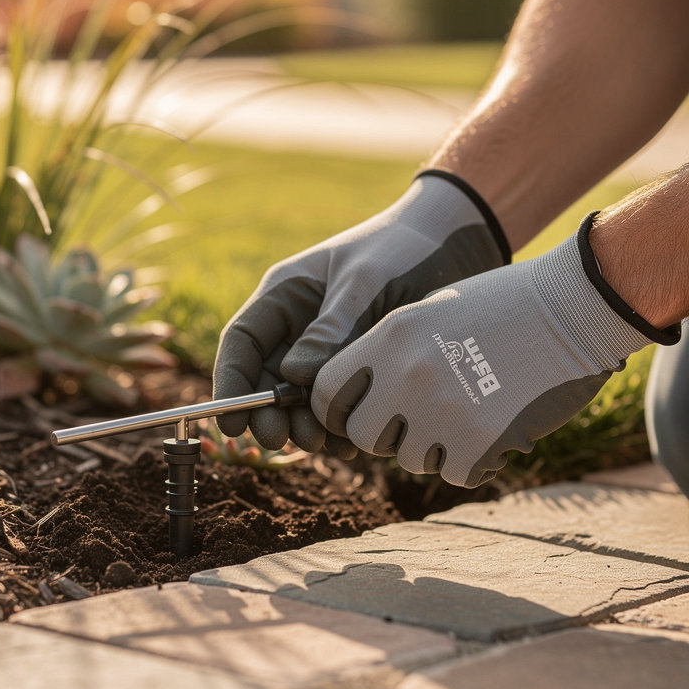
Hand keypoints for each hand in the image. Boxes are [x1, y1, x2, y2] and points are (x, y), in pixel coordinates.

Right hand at [213, 171, 508, 453]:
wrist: (458, 244)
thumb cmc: (402, 248)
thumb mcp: (364, 281)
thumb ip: (330, 328)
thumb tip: (294, 378)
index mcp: (285, 294)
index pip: (242, 343)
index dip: (231, 384)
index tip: (230, 424)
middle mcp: (298, 325)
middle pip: (266, 379)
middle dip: (268, 413)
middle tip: (280, 440)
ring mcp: (327, 350)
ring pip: (300, 399)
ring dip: (304, 425)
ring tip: (323, 443)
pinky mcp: (356, 368)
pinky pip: (337, 403)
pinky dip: (339, 425)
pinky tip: (351, 444)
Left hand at [311, 215, 676, 486]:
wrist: (573, 307)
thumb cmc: (500, 304)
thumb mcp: (428, 311)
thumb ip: (387, 353)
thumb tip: (357, 398)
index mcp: (388, 337)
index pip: (327, 391)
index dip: (337, 409)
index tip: (354, 413)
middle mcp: (407, 375)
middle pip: (363, 437)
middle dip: (384, 435)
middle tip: (413, 422)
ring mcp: (444, 410)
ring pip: (410, 459)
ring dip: (433, 447)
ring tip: (465, 413)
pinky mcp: (482, 440)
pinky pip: (456, 473)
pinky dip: (472, 460)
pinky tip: (493, 430)